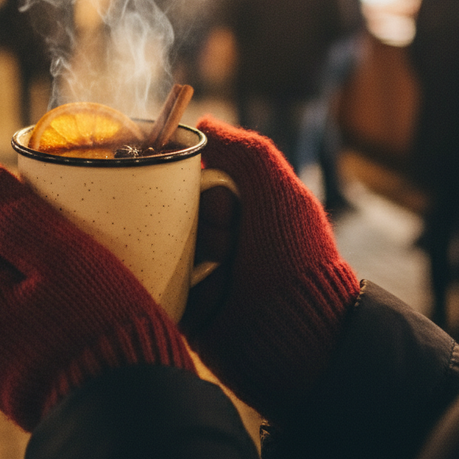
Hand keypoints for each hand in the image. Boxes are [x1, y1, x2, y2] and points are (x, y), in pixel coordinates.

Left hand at [0, 162, 194, 431]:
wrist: (139, 419)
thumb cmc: (103, 330)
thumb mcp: (62, 258)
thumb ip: (17, 216)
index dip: (17, 211)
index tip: (58, 205)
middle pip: (4, 270)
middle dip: (38, 246)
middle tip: (84, 233)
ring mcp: (12, 374)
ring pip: (27, 303)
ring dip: (54, 281)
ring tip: (98, 268)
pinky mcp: (43, 391)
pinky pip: (46, 336)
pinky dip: (66, 317)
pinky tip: (99, 311)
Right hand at [181, 117, 359, 420]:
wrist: (298, 336)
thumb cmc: (293, 256)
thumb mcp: (277, 189)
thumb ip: (245, 149)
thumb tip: (205, 122)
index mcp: (242, 208)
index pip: (195, 179)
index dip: (201, 185)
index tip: (220, 200)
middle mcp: (220, 236)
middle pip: (175, 210)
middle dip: (201, 224)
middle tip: (229, 243)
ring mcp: (202, 272)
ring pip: (166, 245)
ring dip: (194, 257)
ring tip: (225, 275)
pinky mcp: (187, 306)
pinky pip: (161, 283)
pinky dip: (181, 286)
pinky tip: (210, 296)